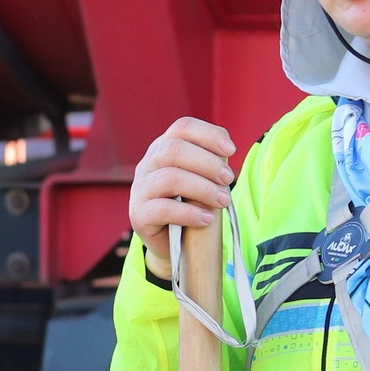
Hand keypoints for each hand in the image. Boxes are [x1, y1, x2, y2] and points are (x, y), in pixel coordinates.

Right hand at [129, 117, 236, 261]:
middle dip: (208, 163)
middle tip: (228, 180)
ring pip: (170, 178)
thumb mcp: (203, 178)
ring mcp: (140, 189)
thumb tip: (226, 152)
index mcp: (164, 148)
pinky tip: (206, 219)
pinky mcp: (138, 214)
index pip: (183, 128)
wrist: (173, 242)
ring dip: (203, 189)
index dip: (208, 134)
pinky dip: (190, 213)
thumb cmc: (191, 204)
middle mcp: (148, 164)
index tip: (231, 150)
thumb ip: (212, 162)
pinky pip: (163, 209)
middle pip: (174, 149)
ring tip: (223, 201)